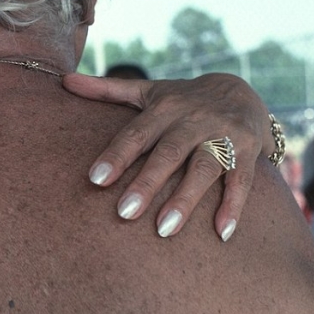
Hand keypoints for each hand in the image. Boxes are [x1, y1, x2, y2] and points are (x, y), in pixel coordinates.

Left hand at [63, 72, 270, 241]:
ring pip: (204, 167)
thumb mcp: (148, 91)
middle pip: (169, 152)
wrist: (242, 89)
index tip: (95, 179)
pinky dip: (234, 206)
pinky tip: (222, 233)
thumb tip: (63, 80)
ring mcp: (223, 135)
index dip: (117, 154)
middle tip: (124, 213)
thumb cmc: (182, 100)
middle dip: (147, 183)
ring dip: (186, 199)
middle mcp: (193, 120)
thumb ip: (107, 90)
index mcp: (165, 108)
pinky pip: (242, 180)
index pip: (136, 133)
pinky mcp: (249, 151)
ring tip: (164, 230)